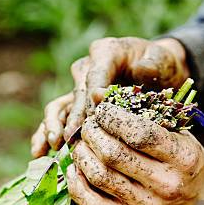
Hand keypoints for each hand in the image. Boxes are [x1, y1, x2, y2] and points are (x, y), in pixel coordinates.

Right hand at [31, 37, 189, 156]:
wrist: (160, 72)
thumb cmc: (161, 64)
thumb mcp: (162, 59)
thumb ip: (152, 64)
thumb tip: (139, 71)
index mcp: (105, 52)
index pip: (95, 75)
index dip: (93, 94)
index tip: (95, 114)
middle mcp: (87, 68)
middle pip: (76, 94)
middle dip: (72, 117)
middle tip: (70, 137)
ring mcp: (80, 87)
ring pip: (60, 107)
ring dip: (53, 126)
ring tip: (52, 145)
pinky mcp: (78, 104)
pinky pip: (59, 119)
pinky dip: (47, 133)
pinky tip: (41, 151)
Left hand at [67, 102, 203, 204]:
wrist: (200, 203)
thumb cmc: (185, 161)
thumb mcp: (182, 136)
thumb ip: (151, 119)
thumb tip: (105, 99)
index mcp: (182, 158)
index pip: (140, 134)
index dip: (114, 118)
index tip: (104, 109)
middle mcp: (165, 184)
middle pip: (114, 155)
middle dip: (93, 133)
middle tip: (89, 124)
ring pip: (100, 177)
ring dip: (82, 154)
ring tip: (81, 143)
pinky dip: (77, 185)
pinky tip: (74, 168)